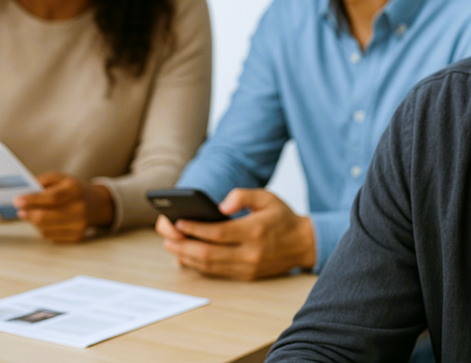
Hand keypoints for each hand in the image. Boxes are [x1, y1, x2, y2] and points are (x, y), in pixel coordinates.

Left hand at [14, 172, 112, 242]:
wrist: (96, 204)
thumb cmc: (73, 190)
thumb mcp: (61, 178)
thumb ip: (42, 181)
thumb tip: (24, 192)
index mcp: (75, 190)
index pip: (51, 198)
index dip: (32, 200)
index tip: (17, 201)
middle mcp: (79, 208)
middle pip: (45, 216)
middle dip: (29, 214)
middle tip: (20, 211)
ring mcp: (79, 224)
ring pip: (45, 228)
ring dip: (34, 222)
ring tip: (34, 214)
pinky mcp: (77, 236)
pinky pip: (50, 236)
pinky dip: (43, 229)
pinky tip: (46, 222)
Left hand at [156, 188, 315, 280]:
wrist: (303, 243)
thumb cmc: (282, 217)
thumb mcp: (267, 197)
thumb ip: (243, 195)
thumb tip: (220, 206)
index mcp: (255, 230)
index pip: (218, 233)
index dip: (195, 228)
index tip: (178, 222)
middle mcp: (250, 252)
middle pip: (209, 253)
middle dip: (183, 245)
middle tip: (167, 236)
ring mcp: (248, 267)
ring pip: (210, 266)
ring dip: (187, 257)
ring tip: (172, 245)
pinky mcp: (246, 275)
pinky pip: (217, 271)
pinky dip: (199, 265)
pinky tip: (187, 255)